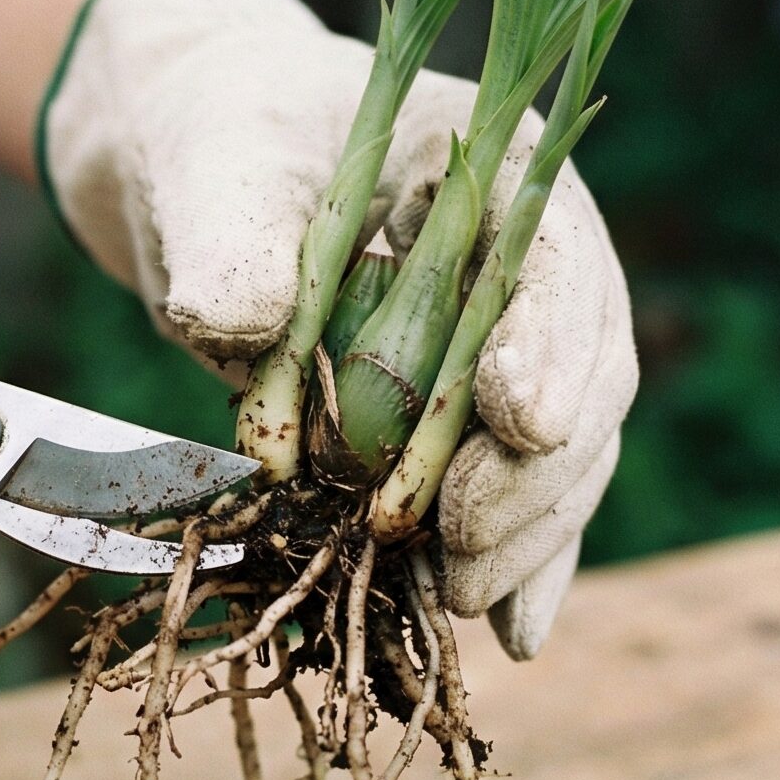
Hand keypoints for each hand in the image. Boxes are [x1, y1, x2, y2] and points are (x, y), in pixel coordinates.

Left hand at [41, 0, 635, 657]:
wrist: (197, 185)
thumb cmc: (213, 147)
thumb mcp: (207, 173)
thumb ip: (226, 241)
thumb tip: (234, 321)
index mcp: (490, 165)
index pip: (553, 255)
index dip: (550, 342)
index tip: (520, 423)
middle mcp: (525, 258)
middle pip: (582, 368)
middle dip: (534, 470)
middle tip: (463, 543)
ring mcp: (506, 342)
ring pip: (561, 450)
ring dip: (524, 535)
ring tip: (461, 602)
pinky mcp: (465, 418)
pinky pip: (514, 495)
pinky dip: (515, 564)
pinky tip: (510, 632)